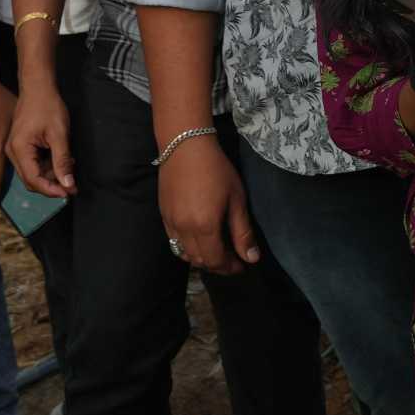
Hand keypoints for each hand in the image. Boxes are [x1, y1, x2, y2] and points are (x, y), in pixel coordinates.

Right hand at [8, 77, 74, 198]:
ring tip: (70, 167)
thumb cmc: (49, 107)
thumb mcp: (59, 135)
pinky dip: (47, 165)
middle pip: (31, 180)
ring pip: (33, 173)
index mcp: (19, 150)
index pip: (33, 180)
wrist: (38, 87)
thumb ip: (63, 161)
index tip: (69, 192)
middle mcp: (12, 153)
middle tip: (73, 184)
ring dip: (51, 175)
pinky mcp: (20, 146)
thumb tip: (68, 185)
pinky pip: (33, 163)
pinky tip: (62, 160)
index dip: (51, 190)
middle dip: (52, 184)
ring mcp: (15, 150)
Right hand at [158, 129, 261, 271]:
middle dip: (218, 265)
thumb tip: (252, 258)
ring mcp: (171, 223)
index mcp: (205, 227)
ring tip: (217, 251)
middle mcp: (184, 230)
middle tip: (233, 260)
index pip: (216, 261)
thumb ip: (243, 232)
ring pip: (184, 254)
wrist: (186, 146)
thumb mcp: (236, 199)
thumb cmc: (216, 169)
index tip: (242, 266)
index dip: (230, 268)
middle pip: (200, 261)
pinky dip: (187, 248)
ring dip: (201, 258)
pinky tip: (199, 239)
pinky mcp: (163, 215)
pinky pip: (174, 242)